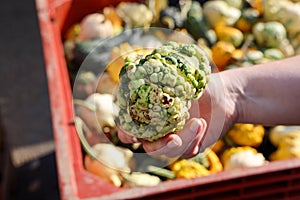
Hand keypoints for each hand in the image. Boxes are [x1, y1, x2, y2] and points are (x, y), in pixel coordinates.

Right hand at [118, 73, 235, 157]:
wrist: (225, 95)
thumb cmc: (199, 84)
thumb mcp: (179, 79)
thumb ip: (160, 81)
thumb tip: (137, 70)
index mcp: (150, 114)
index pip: (129, 128)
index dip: (126, 132)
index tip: (132, 131)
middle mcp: (158, 130)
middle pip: (147, 146)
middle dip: (157, 146)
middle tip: (173, 139)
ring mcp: (173, 139)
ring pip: (168, 152)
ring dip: (184, 139)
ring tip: (198, 122)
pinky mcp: (189, 146)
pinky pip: (187, 151)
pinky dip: (194, 138)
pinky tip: (202, 124)